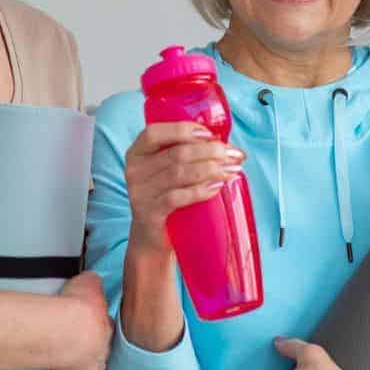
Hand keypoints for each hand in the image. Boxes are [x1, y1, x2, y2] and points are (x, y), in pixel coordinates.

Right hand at [50, 272, 110, 369]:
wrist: (66, 330)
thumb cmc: (77, 306)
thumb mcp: (89, 282)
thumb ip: (92, 282)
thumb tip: (91, 278)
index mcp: (108, 327)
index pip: (104, 326)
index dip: (93, 324)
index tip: (82, 322)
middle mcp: (104, 350)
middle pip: (99, 349)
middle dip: (89, 346)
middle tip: (71, 340)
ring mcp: (94, 369)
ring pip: (91, 369)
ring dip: (80, 365)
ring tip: (64, 359)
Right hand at [123, 122, 245, 255]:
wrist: (154, 239)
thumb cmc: (168, 198)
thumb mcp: (170, 172)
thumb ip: (188, 155)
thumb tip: (228, 148)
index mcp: (138, 153)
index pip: (154, 133)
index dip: (182, 130)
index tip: (209, 134)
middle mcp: (135, 171)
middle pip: (176, 154)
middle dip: (210, 151)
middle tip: (234, 156)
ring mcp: (140, 193)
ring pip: (179, 174)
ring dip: (211, 169)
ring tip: (232, 170)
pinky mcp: (149, 214)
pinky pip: (176, 198)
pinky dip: (199, 191)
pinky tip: (216, 188)